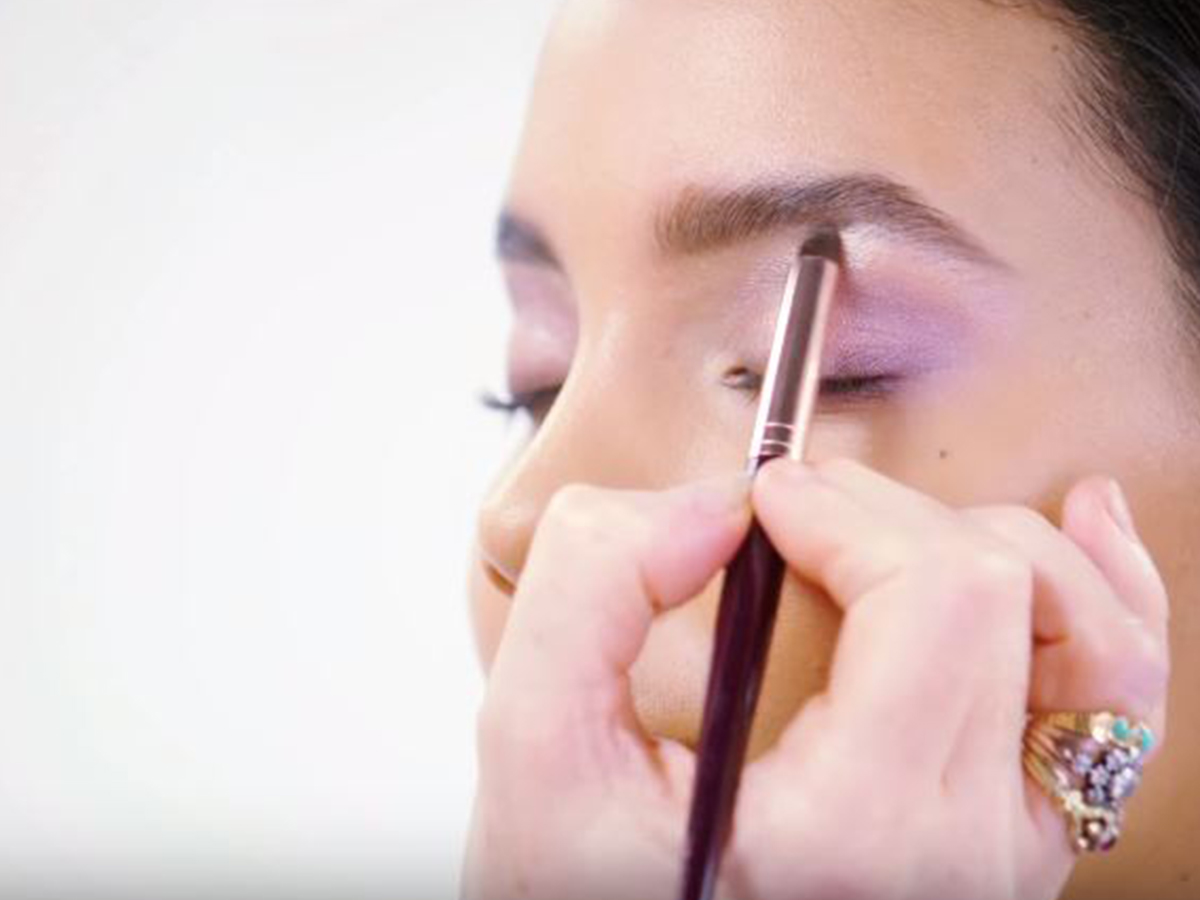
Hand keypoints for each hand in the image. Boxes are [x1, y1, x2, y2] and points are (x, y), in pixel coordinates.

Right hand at [462, 459, 1168, 899]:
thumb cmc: (590, 884)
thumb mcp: (536, 745)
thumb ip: (595, 586)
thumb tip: (720, 507)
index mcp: (858, 829)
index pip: (937, 594)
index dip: (846, 508)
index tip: (766, 499)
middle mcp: (967, 851)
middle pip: (1004, 592)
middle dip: (889, 514)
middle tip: (797, 514)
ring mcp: (1012, 851)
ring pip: (1096, 637)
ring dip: (1000, 543)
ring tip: (898, 526)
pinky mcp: (1019, 837)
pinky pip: (1118, 696)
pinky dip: (1104, 593)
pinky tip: (1079, 526)